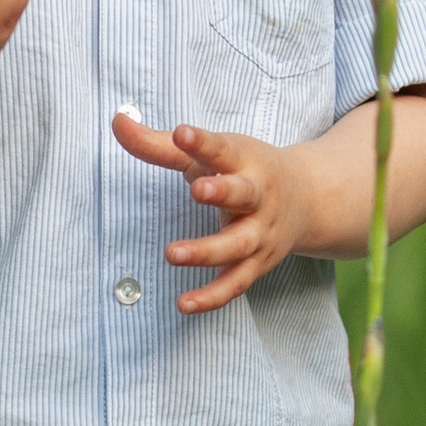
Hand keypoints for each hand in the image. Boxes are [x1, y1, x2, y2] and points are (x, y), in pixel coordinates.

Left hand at [112, 112, 307, 311]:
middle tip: (198, 189)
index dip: (202, 142)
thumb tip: (117, 120)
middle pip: (243, 194)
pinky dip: (212, 297)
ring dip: (207, 250)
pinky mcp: (256, 264)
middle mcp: (258, 196)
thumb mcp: (211, 152)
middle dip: (222, 192)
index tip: (183, 133)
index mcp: (244, 161)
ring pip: (237, 245)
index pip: (222, 149)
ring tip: (172, 254)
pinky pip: (235, 284)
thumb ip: (159, 143)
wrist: (308, 199)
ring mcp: (259, 233)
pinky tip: (184, 304)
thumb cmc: (245, 169)